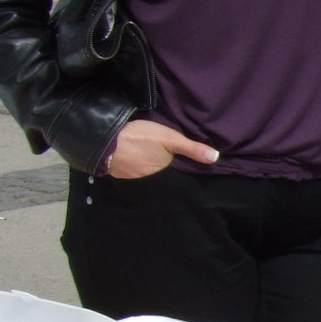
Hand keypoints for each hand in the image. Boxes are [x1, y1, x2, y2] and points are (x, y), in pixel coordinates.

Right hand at [104, 118, 218, 178]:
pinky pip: (139, 176)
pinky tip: (145, 164)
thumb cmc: (139, 138)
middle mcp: (154, 183)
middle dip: (173, 175)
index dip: (186, 173)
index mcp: (166, 175)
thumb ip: (192, 149)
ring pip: (153, 178)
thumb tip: (216, 158)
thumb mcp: (170, 138)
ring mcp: (138, 181)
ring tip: (162, 166)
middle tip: (177, 167)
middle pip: (167, 179)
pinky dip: (143, 172)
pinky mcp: (125, 178)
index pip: (181, 177)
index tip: (194, 171)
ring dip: (156, 173)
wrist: (104, 141)